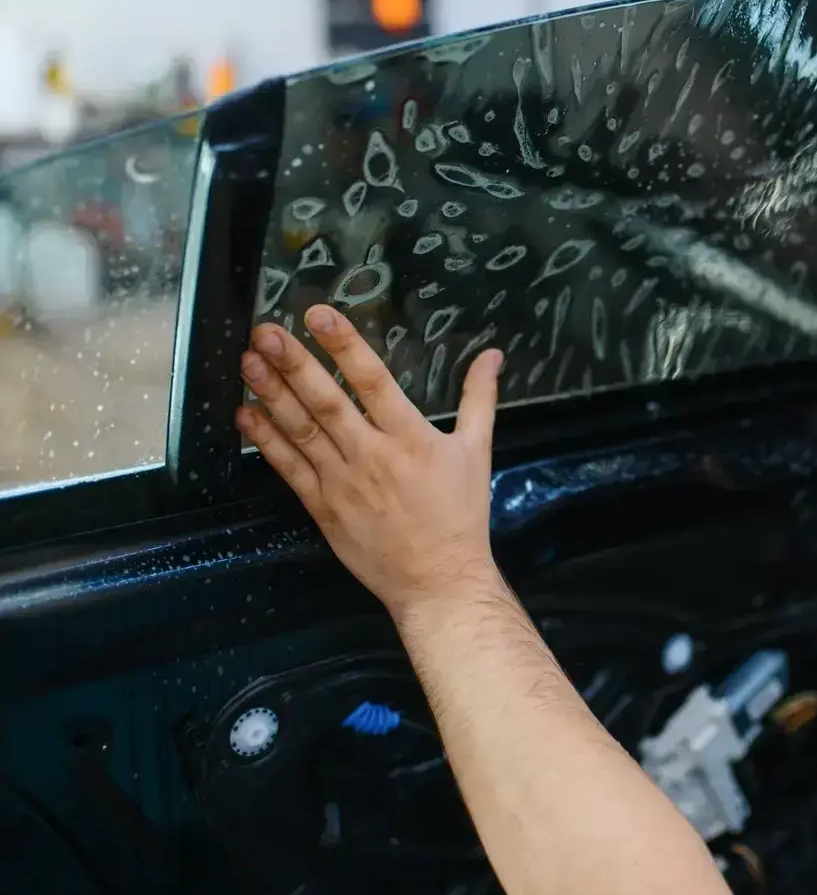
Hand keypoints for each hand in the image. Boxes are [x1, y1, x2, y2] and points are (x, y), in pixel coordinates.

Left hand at [236, 304, 503, 621]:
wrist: (438, 580)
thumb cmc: (461, 514)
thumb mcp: (477, 451)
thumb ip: (479, 398)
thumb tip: (492, 354)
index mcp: (411, 438)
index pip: (373, 382)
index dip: (344, 346)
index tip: (319, 315)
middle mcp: (373, 456)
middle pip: (327, 403)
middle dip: (294, 364)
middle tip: (266, 332)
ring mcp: (342, 483)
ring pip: (301, 432)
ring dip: (272, 394)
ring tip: (248, 361)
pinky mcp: (322, 507)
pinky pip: (288, 469)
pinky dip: (266, 441)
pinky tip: (245, 414)